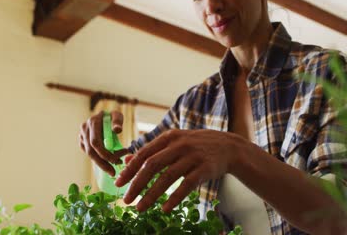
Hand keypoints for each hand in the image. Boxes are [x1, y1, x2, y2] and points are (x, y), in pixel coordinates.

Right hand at [79, 110, 129, 175]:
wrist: (104, 115)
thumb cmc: (112, 116)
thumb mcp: (117, 115)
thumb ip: (117, 121)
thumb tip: (117, 130)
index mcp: (93, 122)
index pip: (95, 142)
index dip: (105, 154)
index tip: (117, 161)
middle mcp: (84, 128)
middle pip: (91, 151)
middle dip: (103, 163)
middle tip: (113, 172)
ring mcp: (82, 135)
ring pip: (89, 154)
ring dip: (101, 163)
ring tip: (113, 169)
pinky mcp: (82, 141)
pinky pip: (89, 153)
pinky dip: (98, 159)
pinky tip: (107, 162)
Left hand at [114, 129, 245, 212]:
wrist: (228, 146)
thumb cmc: (197, 145)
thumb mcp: (175, 142)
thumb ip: (153, 150)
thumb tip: (127, 160)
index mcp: (169, 137)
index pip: (144, 153)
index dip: (130, 169)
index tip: (118, 183)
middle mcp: (180, 145)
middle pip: (152, 165)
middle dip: (136, 184)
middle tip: (126, 200)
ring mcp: (193, 156)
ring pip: (167, 177)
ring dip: (151, 194)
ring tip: (140, 208)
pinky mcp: (205, 169)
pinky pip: (186, 185)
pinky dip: (174, 198)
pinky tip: (165, 209)